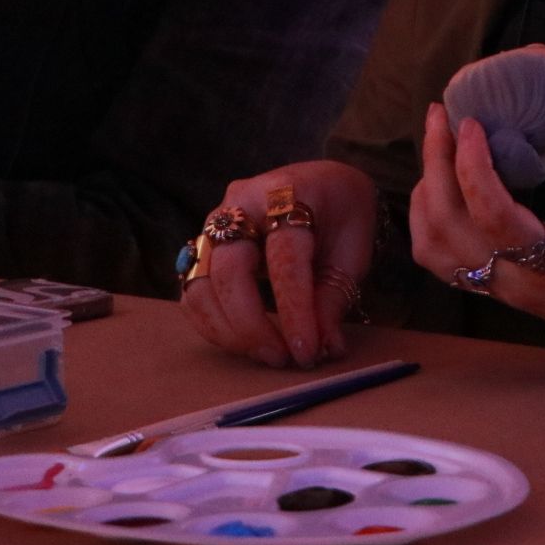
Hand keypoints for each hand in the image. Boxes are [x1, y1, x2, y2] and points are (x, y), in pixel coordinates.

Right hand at [180, 160, 377, 368]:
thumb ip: (333, 299)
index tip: (306, 350)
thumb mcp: (352, 253)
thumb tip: (324, 348)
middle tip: (282, 358)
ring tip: (267, 354)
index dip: (294, 310)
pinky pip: (193, 292)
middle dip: (252, 324)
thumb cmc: (341, 216)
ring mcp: (216, 223)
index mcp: (289, 194)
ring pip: (200, 284)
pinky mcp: (203, 247)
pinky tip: (244, 342)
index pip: (285, 259)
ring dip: (228, 331)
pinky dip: (213, 324)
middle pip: (229, 270)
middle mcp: (243, 202)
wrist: (324, 186)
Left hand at [409, 106, 544, 361]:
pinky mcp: (503, 294)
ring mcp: (505, 293)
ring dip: (426, 195)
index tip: (471, 121)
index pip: (492, 214)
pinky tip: (446, 187)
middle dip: (435, 164)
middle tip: (439, 116)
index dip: (472, 163)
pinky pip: (445, 262)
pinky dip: (433, 221)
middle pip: (446, 228)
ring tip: (439, 149)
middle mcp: (518, 284)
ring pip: (434, 251)